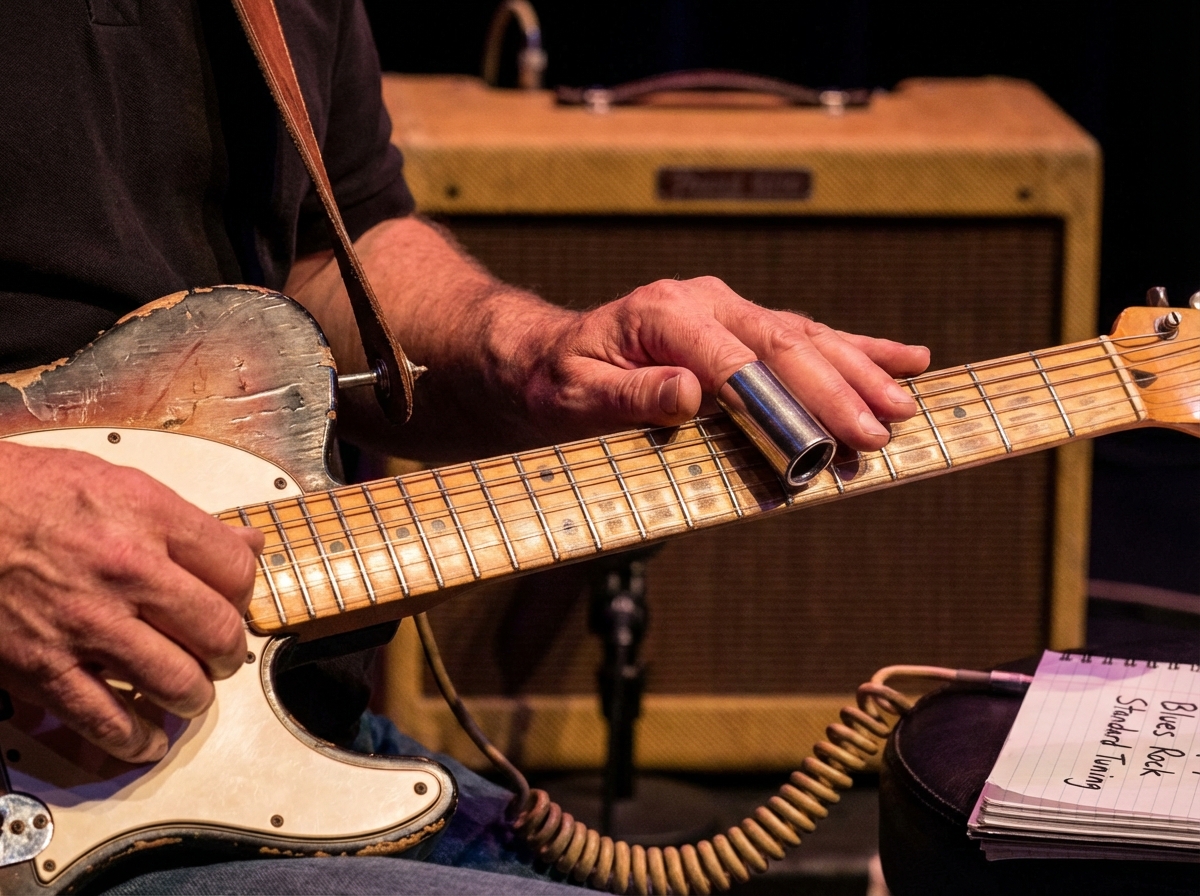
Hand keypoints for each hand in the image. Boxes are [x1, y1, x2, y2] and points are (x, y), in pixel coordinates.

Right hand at [0, 443, 263, 762]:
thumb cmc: (27, 492)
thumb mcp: (119, 482)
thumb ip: (186, 520)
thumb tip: (246, 541)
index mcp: (150, 518)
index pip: (236, 570)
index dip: (244, 593)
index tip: (236, 604)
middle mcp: (127, 571)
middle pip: (218, 631)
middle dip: (229, 653)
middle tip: (222, 656)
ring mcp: (87, 624)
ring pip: (178, 682)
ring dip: (194, 697)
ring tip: (190, 694)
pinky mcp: (44, 668)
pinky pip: (107, 721)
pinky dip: (136, 740)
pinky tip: (147, 739)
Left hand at [511, 276, 930, 450]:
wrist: (548, 357)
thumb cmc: (560, 381)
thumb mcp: (577, 395)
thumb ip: (631, 395)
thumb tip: (691, 394)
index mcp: (665, 315)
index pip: (738, 361)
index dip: (787, 400)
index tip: (829, 437)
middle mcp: (704, 303)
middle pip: (784, 344)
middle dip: (839, 388)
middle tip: (882, 428)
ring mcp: (726, 310)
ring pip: (805, 337)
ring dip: (858, 371)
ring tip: (904, 403)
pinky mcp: (740, 327)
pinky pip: (804, 337)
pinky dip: (855, 349)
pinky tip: (904, 359)